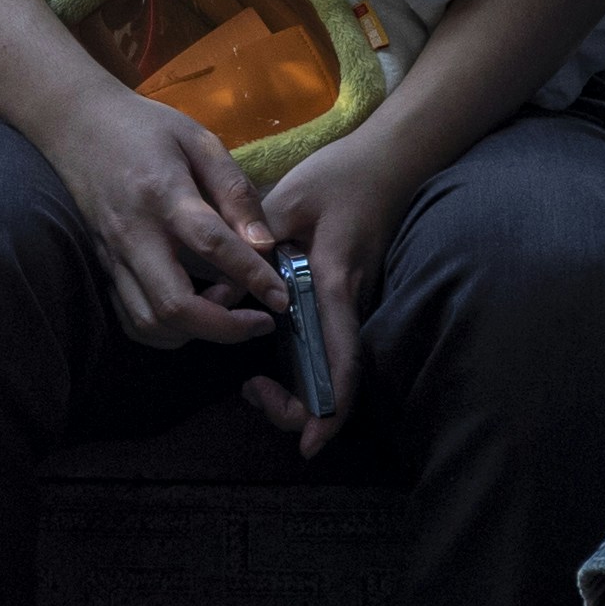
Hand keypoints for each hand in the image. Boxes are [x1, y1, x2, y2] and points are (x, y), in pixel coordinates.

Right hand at [36, 83, 277, 351]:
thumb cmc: (144, 128)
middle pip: (174, 304)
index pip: (211, 244)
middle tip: (259, 322)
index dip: (252, 276)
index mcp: (163, 193)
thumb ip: (234, 191)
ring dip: (195, 331)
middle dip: (224, 328)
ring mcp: (112, 255)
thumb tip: (264, 245)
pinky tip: (193, 312)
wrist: (75, 124)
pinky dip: (167, 330)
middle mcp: (133, 233)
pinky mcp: (103, 266)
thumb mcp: (198, 141)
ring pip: (149, 322)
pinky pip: (131, 317)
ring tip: (225, 309)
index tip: (282, 298)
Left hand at [245, 128, 437, 456]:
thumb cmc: (338, 177)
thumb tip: (218, 291)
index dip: (329, 408)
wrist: (385, 161)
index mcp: (335, 285)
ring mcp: (351, 304)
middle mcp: (349, 304)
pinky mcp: (344, 298)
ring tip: (254, 384)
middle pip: (338, 378)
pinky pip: (327, 345)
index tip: (308, 445)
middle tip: (254, 394)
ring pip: (333, 367)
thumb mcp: (287, 201)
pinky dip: (302, 365)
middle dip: (302, 407)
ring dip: (299, 389)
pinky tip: (268, 357)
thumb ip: (253, 245)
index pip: (341, 360)